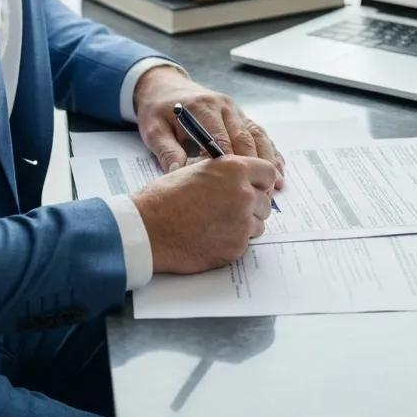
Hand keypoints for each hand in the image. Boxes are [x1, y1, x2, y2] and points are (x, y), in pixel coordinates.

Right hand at [132, 155, 277, 272]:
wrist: (148, 229)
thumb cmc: (164, 198)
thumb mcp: (195, 170)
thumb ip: (223, 173)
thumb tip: (237, 178)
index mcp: (234, 169)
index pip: (268, 172)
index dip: (260, 181)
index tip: (255, 187)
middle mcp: (243, 194)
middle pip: (265, 201)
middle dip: (252, 205)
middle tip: (232, 208)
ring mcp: (242, 223)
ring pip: (258, 224)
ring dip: (244, 224)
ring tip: (217, 223)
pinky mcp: (236, 247)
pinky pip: (245, 243)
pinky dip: (232, 241)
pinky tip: (211, 236)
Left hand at [133, 66, 284, 188]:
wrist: (163, 87)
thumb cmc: (158, 111)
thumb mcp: (154, 130)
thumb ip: (166, 150)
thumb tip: (177, 174)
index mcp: (201, 108)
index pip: (220, 137)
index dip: (230, 162)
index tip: (238, 184)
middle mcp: (223, 106)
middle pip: (244, 136)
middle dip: (255, 164)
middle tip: (262, 191)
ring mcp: (234, 109)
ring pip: (257, 134)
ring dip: (269, 158)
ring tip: (277, 182)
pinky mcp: (239, 115)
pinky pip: (259, 132)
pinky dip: (270, 150)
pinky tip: (279, 168)